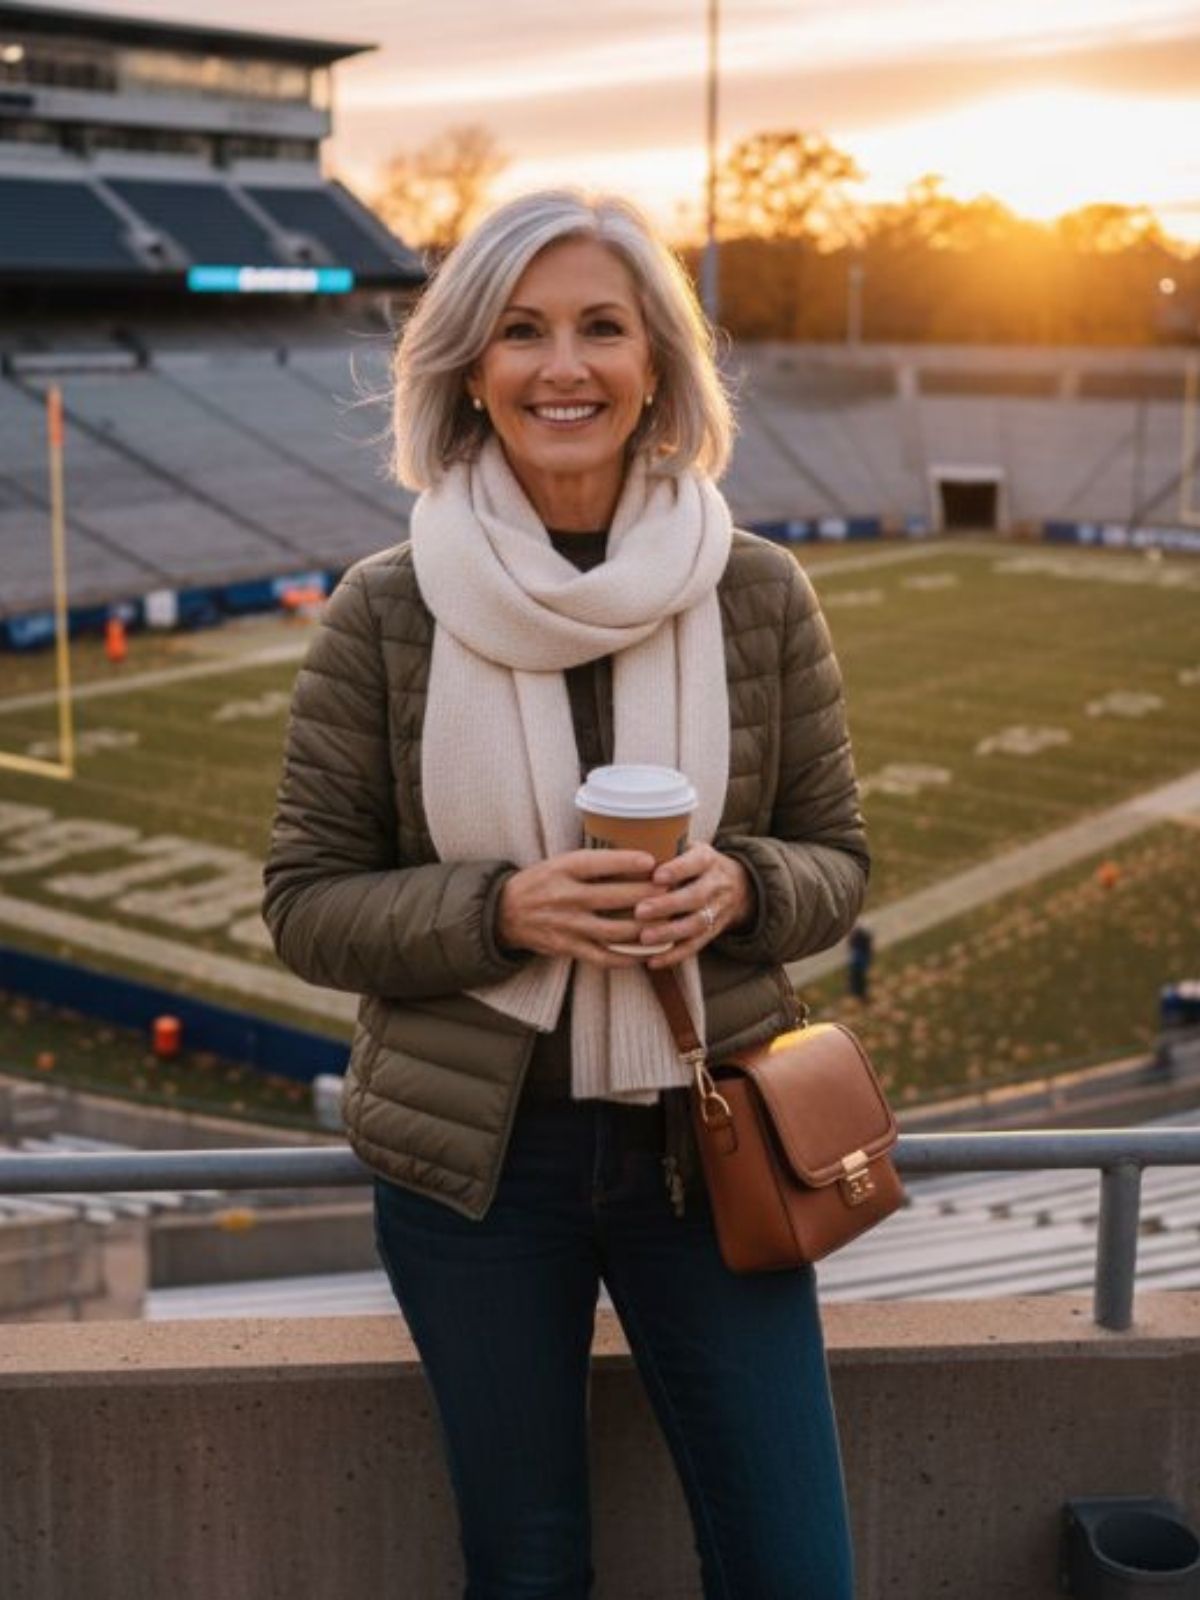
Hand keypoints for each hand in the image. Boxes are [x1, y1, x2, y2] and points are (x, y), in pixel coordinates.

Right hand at [498, 849, 656, 968]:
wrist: (505, 912)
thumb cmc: (542, 882)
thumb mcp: (560, 863)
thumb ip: (593, 863)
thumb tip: (639, 858)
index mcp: (563, 870)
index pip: (598, 863)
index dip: (626, 861)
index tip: (652, 860)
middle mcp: (565, 897)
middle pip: (614, 898)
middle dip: (647, 894)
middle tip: (671, 890)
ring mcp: (568, 926)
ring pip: (615, 930)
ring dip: (645, 928)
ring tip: (668, 922)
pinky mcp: (569, 948)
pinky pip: (604, 957)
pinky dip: (628, 957)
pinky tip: (647, 952)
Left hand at [633, 844, 753, 968]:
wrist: (738, 885)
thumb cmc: (695, 863)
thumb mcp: (688, 848)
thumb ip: (665, 848)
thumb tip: (624, 850)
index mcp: (707, 860)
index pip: (696, 863)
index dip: (678, 870)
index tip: (656, 876)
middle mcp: (715, 885)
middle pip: (695, 897)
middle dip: (668, 905)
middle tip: (640, 911)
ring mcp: (716, 911)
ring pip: (696, 924)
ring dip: (669, 933)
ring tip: (644, 938)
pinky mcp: (712, 932)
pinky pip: (695, 946)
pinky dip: (674, 955)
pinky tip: (652, 961)